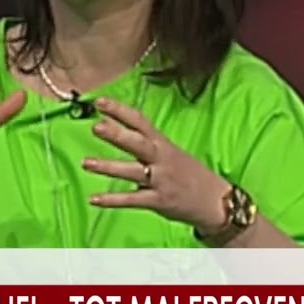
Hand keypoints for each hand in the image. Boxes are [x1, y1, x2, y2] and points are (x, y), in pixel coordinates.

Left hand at [81, 97, 229, 229]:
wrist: (217, 201)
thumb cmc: (188, 173)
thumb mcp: (170, 152)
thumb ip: (144, 141)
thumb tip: (111, 125)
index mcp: (162, 144)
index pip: (140, 121)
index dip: (120, 111)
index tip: (99, 101)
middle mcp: (161, 159)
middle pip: (138, 143)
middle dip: (118, 135)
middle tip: (96, 126)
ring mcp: (160, 180)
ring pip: (132, 172)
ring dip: (109, 167)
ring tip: (86, 163)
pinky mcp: (159, 201)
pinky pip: (132, 200)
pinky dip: (112, 200)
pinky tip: (93, 199)